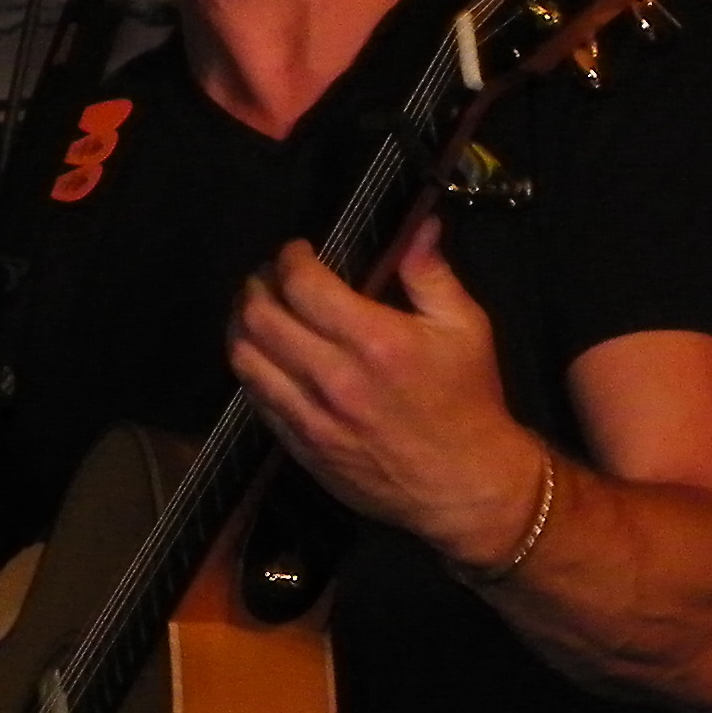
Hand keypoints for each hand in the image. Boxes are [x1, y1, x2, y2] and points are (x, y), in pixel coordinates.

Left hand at [226, 215, 543, 565]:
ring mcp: (311, 416)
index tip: (297, 252)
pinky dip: (252, 368)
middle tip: (270, 278)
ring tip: (256, 312)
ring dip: (242, 325)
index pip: (302, 284)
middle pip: (260, 317)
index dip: (290, 258)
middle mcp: (333, 377)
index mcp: (374, 340)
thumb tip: (419, 225)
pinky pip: (255, 399)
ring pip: (245, 358)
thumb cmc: (469, 402)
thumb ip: (431, 273)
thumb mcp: (466, 328)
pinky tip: (266, 356)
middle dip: (258, 286)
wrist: (465, 487)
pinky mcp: (301, 447)